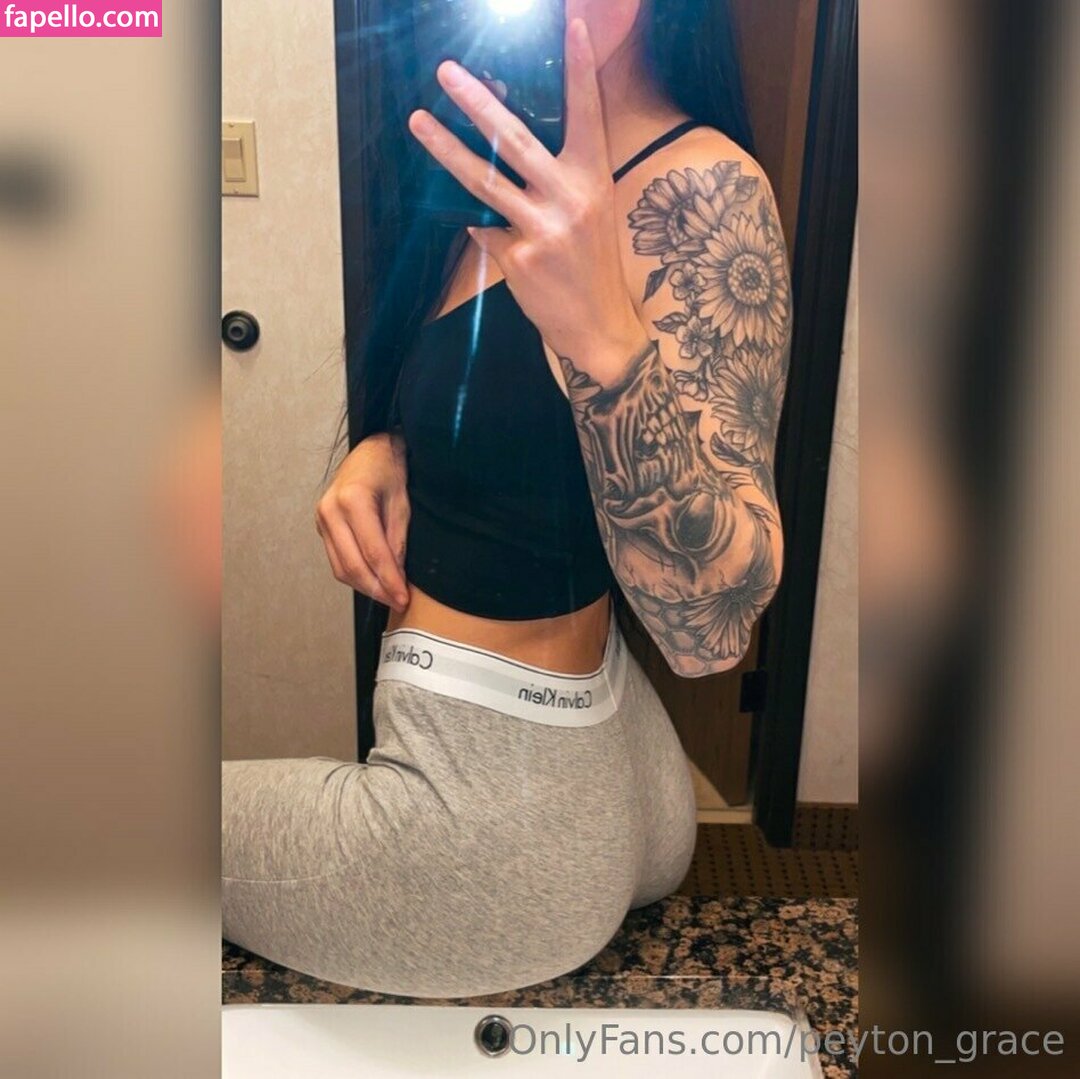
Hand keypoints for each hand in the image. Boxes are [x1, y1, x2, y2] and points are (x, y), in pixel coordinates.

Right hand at [316, 432, 410, 610]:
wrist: (370, 451)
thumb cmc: (390, 471)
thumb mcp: (403, 504)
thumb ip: (398, 541)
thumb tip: (397, 579)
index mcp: (352, 500)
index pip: (373, 553)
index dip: (389, 580)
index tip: (404, 599)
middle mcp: (330, 510)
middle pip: (352, 565)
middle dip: (377, 589)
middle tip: (398, 602)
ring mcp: (321, 518)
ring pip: (341, 567)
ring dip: (365, 587)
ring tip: (388, 596)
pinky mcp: (321, 526)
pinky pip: (337, 560)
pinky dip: (355, 575)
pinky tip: (374, 582)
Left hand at [407, 6, 650, 383]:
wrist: (598, 324)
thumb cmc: (592, 263)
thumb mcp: (592, 210)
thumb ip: (560, 176)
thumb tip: (507, 144)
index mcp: (594, 179)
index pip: (587, 113)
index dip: (580, 69)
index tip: (573, 25)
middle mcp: (571, 198)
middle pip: (516, 140)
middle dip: (478, 103)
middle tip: (448, 73)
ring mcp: (542, 228)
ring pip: (484, 180)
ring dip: (446, 148)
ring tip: (418, 121)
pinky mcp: (518, 257)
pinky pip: (484, 227)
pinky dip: (481, 224)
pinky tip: (485, 228)